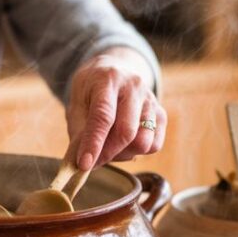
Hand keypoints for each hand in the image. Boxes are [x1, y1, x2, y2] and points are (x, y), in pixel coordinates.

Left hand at [67, 48, 165, 169]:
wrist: (114, 71)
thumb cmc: (91, 92)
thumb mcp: (76, 105)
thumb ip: (78, 133)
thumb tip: (79, 164)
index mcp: (108, 79)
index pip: (103, 115)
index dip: (93, 143)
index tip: (84, 165)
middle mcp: (134, 87)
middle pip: (126, 132)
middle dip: (107, 154)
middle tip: (92, 162)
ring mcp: (151, 100)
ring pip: (142, 142)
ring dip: (122, 154)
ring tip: (108, 147)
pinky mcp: (161, 114)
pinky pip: (154, 145)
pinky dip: (136, 152)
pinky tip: (124, 144)